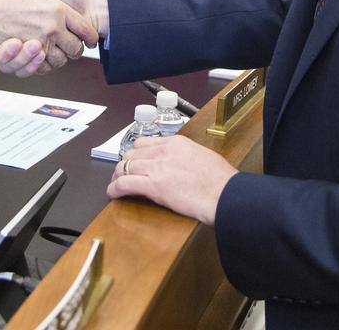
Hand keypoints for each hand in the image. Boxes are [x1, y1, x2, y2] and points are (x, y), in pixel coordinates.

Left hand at [108, 136, 236, 225]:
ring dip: (117, 176)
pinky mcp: (153, 186)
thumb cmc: (222, 181)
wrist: (226, 195)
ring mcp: (157, 168)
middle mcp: (164, 152)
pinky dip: (114, 189)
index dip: (136, 153)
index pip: (145, 142)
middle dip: (125, 164)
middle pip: (132, 153)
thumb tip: (182, 164)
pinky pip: (124, 184)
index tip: (135, 160)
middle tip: (123, 173)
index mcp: (177, 143)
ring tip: (115, 184)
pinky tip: (112, 193)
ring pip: (125, 167)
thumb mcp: (204, 157)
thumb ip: (187, 157)